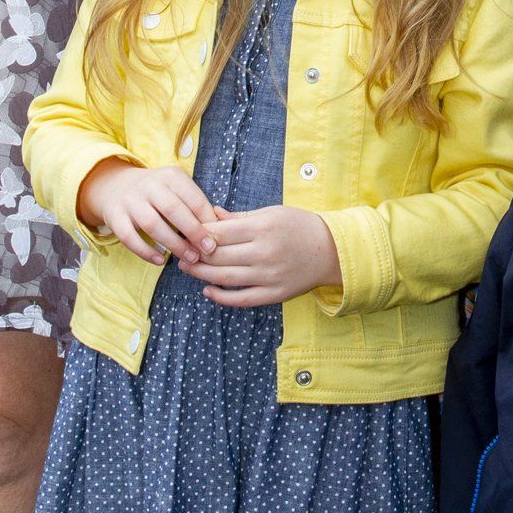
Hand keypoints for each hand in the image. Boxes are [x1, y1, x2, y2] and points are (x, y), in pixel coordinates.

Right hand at [77, 160, 218, 266]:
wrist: (116, 186)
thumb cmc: (158, 193)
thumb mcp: (177, 188)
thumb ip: (196, 204)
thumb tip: (222, 226)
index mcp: (170, 176)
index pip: (192, 197)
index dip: (207, 219)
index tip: (218, 238)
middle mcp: (149, 185)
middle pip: (173, 209)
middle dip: (193, 231)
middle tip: (208, 250)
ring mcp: (130, 201)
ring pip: (153, 224)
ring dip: (174, 244)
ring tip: (190, 258)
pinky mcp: (115, 217)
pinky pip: (129, 237)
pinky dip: (145, 251)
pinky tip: (160, 261)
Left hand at [177, 205, 341, 306]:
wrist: (332, 250)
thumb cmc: (299, 226)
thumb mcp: (271, 213)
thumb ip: (239, 217)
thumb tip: (210, 214)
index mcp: (262, 228)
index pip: (220, 233)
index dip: (198, 234)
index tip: (185, 232)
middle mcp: (264, 252)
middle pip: (218, 256)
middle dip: (194, 254)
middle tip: (180, 252)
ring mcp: (269, 276)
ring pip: (225, 278)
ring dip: (201, 275)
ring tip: (187, 268)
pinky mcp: (274, 294)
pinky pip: (241, 299)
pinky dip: (221, 297)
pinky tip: (208, 291)